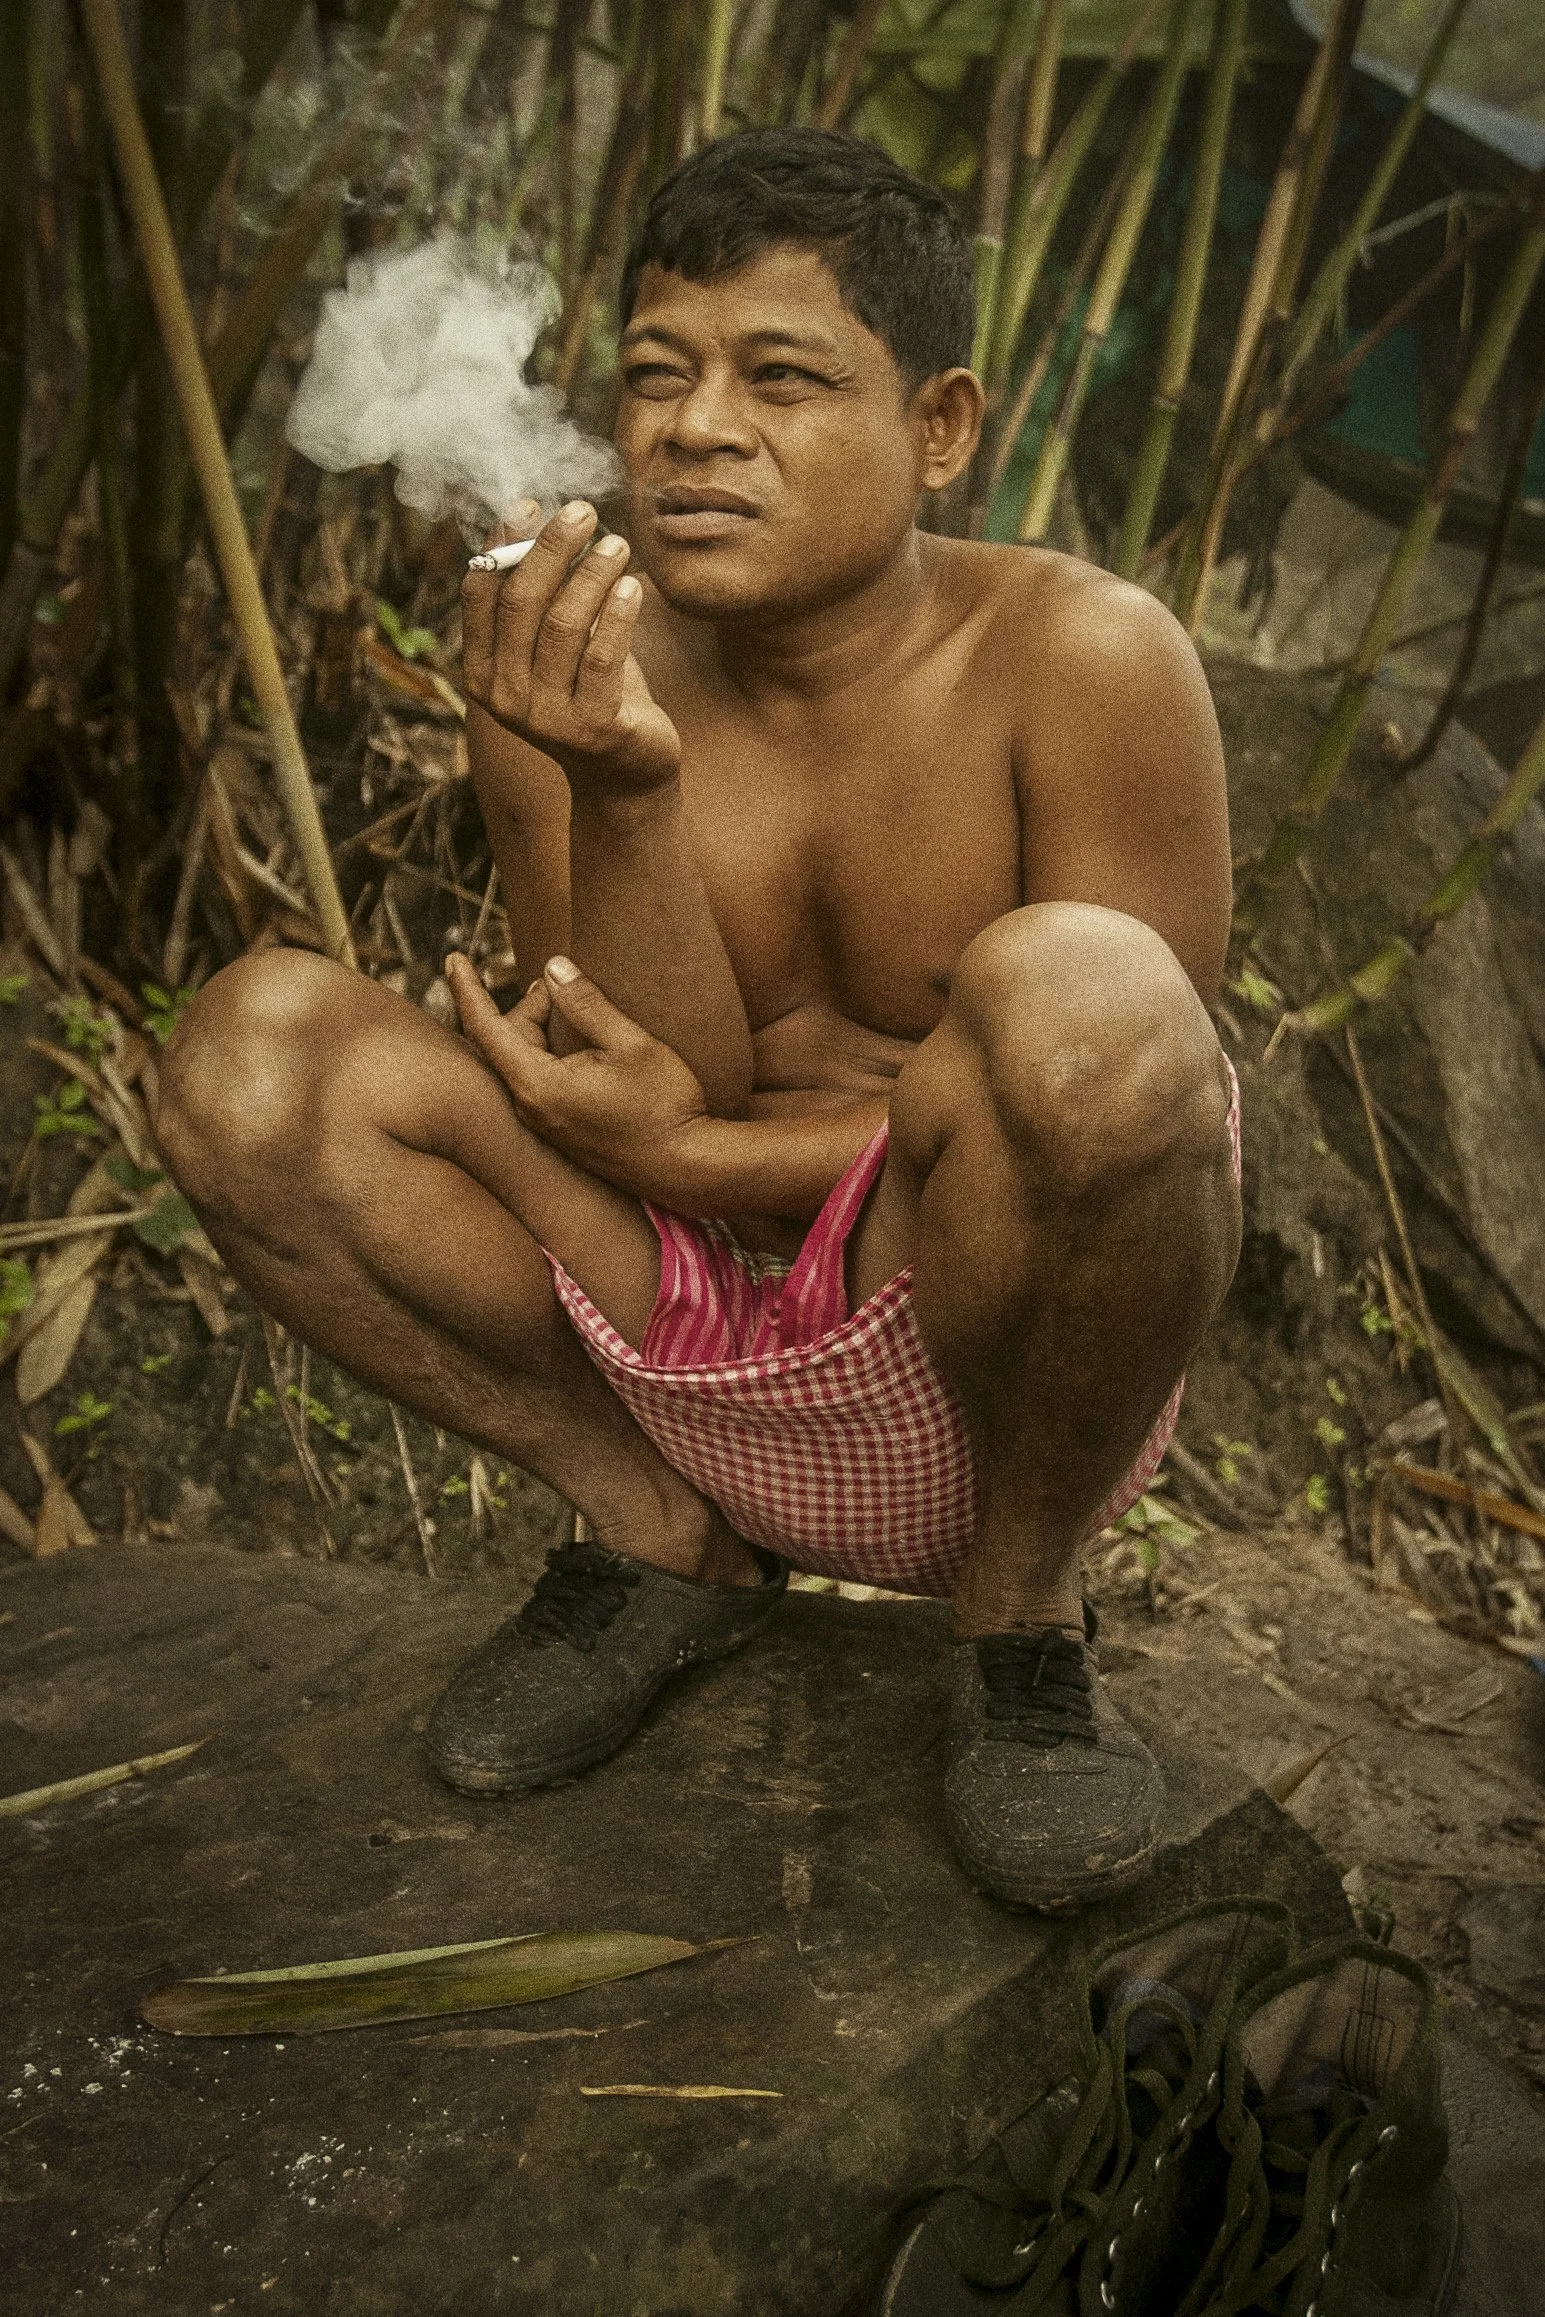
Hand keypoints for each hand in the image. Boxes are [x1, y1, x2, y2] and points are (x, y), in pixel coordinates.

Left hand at [447, 951, 709, 1204]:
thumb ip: (588, 1004)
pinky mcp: (560, 1134)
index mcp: (538, 1085)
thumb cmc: (665, 1106)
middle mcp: (530, 1109)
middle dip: (531, 1006)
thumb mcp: (632, 1044)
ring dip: (540, 1030)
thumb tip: (553, 967)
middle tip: (562, 982)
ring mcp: (544, 1126)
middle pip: (507, 1042)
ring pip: (522, 1063)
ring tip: (565, 1004)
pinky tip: (574, 1044)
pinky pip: (536, 1084)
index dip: (467, 989)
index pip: (485, 1028)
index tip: (452, 958)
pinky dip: (546, 1054)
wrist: (687, 1170)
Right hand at [461, 500, 681, 798]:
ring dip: (593, 573)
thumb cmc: (589, 692)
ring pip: (564, 623)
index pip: (481, 593)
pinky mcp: (593, 728)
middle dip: (551, 547)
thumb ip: (540, 597)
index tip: (531, 504)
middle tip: (583, 512)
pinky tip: (634, 586)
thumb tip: (536, 518)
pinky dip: (619, 613)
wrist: (623, 772)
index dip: (503, 543)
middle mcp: (504, 696)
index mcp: (481, 671)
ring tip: (618, 544)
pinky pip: (603, 655)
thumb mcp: (555, 644)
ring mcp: (546, 716)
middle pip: (521, 601)